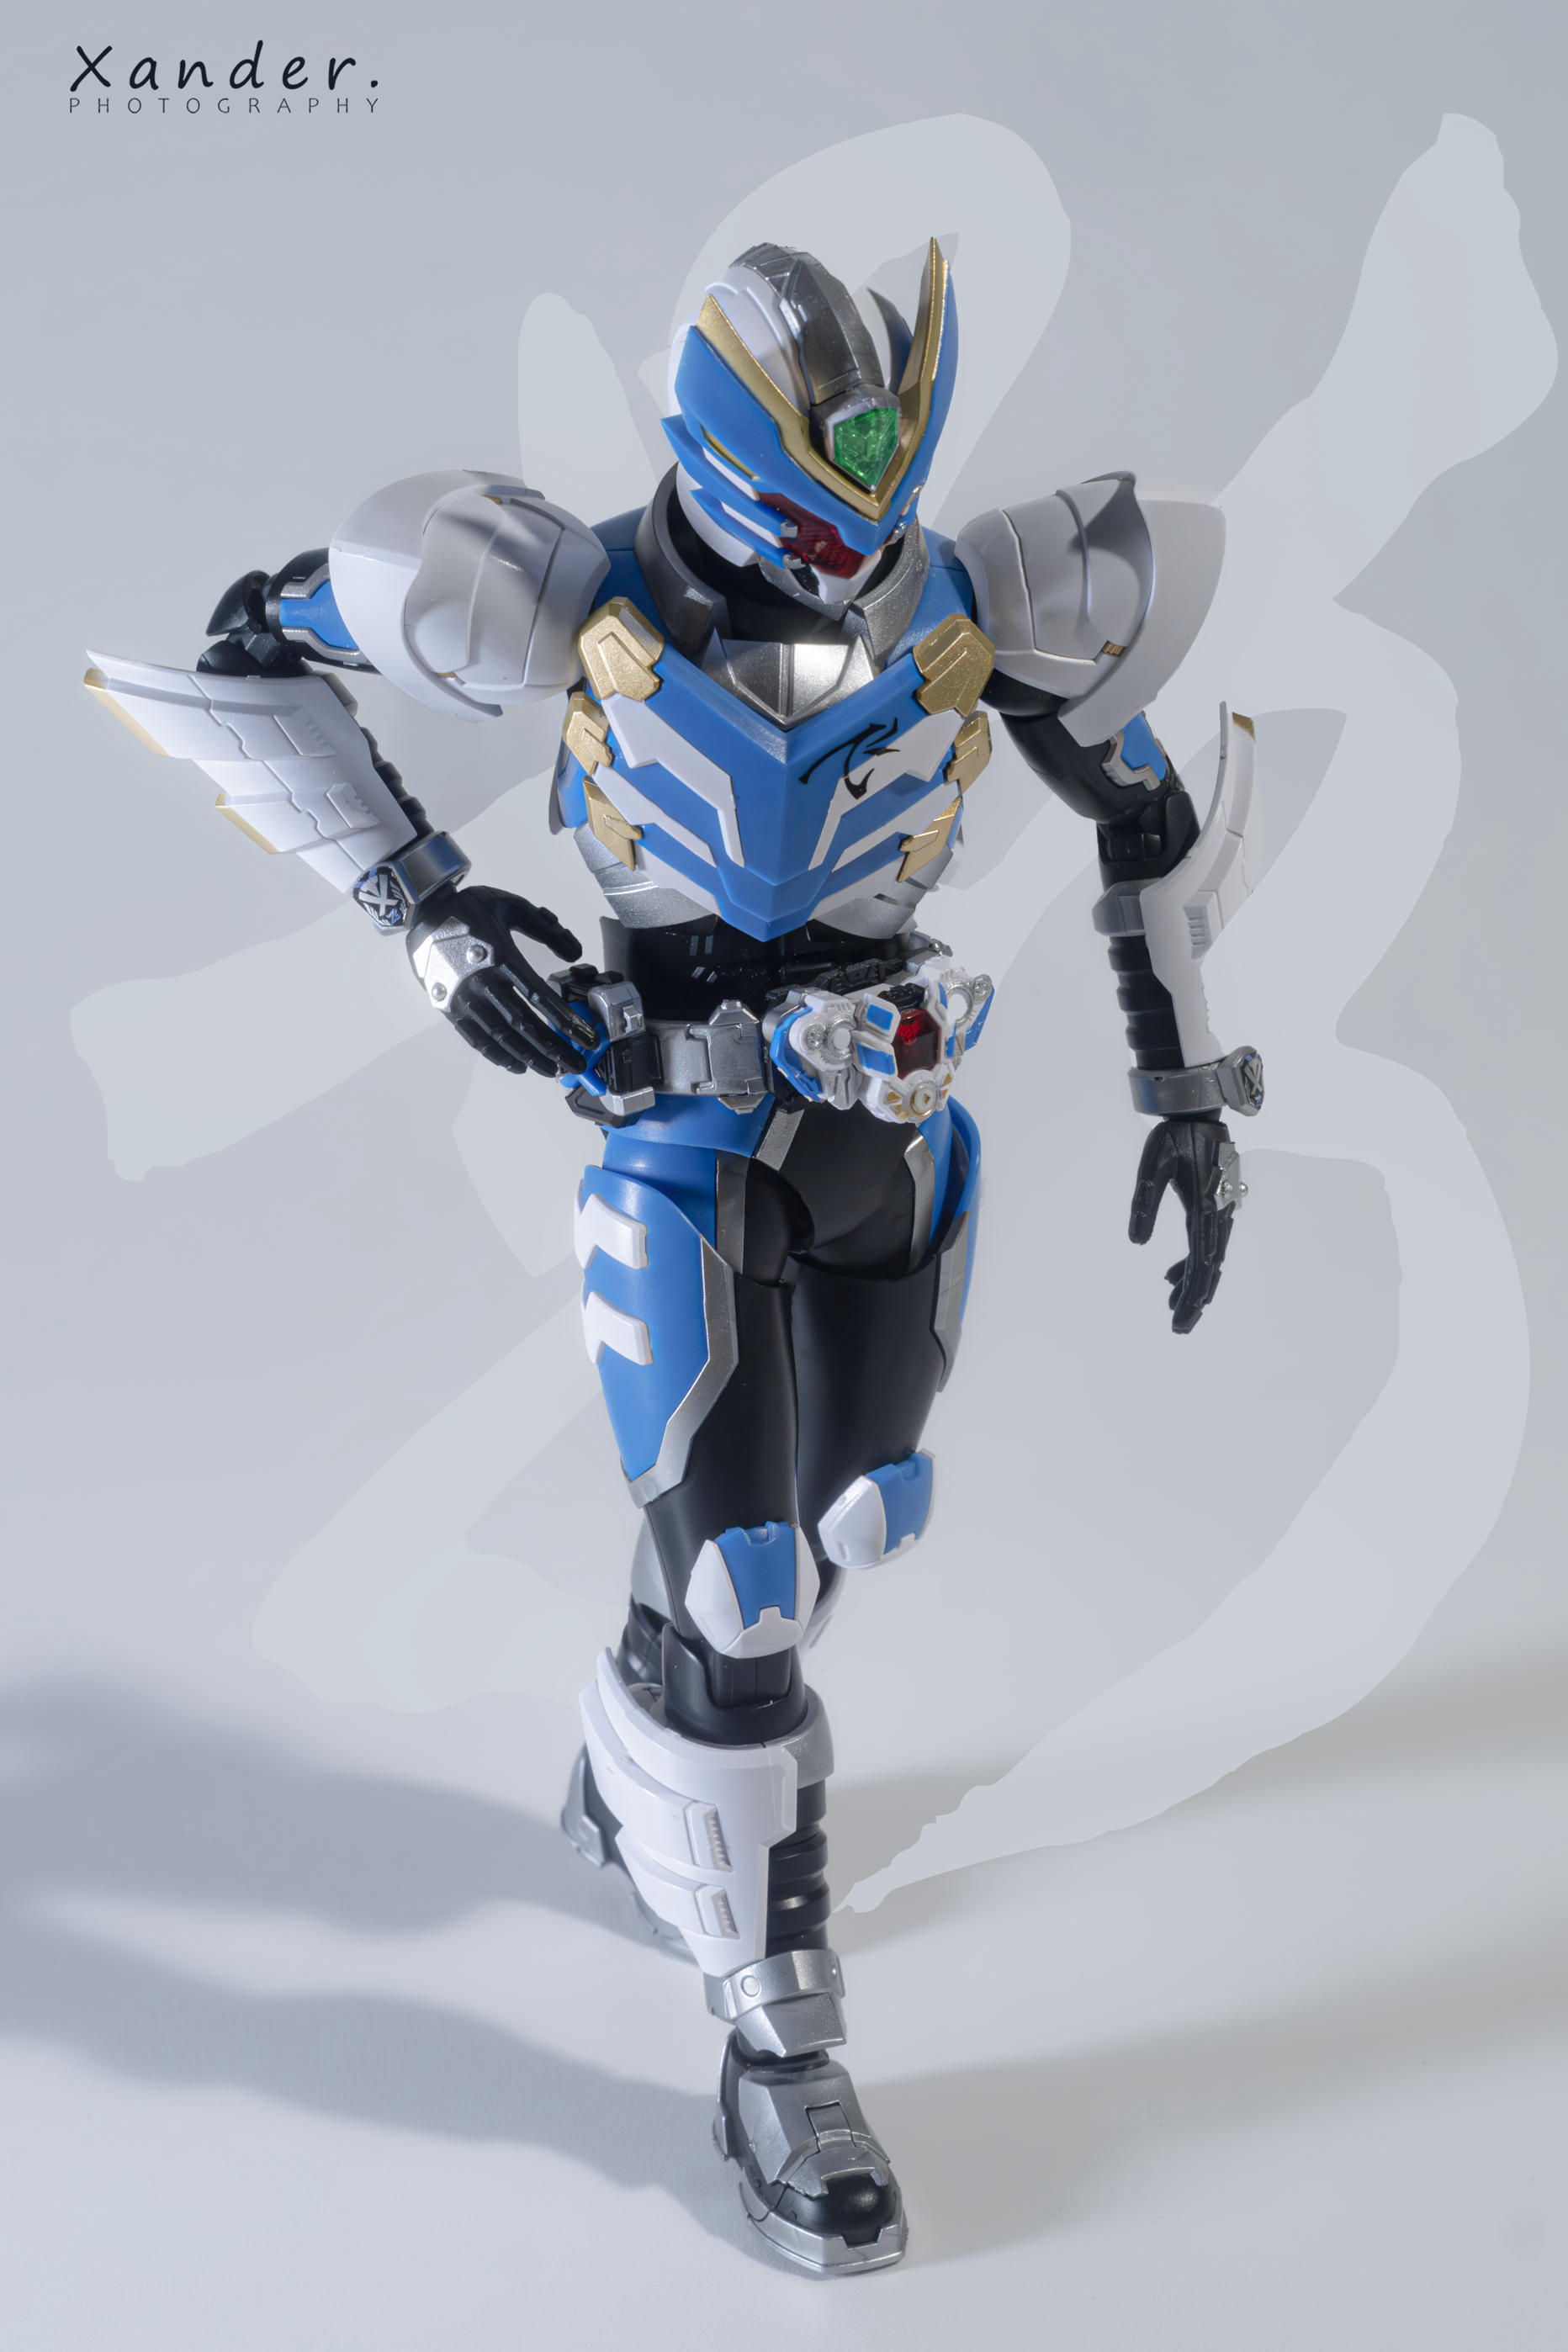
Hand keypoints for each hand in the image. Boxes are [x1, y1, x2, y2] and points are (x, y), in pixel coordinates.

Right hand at [407, 885, 598, 1076]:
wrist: (422, 912)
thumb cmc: (468, 908)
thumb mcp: (511, 906)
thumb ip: (546, 928)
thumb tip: (576, 952)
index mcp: (500, 956)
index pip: (540, 997)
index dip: (567, 1021)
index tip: (587, 1037)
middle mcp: (482, 982)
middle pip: (524, 1024)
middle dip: (554, 1048)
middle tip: (576, 1064)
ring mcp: (463, 998)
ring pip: (501, 1037)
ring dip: (529, 1056)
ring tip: (552, 1070)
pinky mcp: (449, 1008)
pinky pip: (476, 1038)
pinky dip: (497, 1055)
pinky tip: (517, 1065)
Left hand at [1128, 1116, 1244, 1334]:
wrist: (1198, 1112)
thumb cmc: (1174, 1136)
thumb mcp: (1153, 1165)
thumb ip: (1144, 1202)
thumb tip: (1137, 1242)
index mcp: (1206, 1209)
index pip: (1200, 1263)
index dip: (1191, 1293)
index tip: (1180, 1317)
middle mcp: (1219, 1214)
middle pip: (1209, 1269)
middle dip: (1194, 1300)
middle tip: (1179, 1328)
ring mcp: (1221, 1211)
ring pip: (1210, 1259)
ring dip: (1193, 1284)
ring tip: (1172, 1308)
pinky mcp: (1215, 1207)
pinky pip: (1206, 1243)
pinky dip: (1191, 1263)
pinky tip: (1172, 1276)